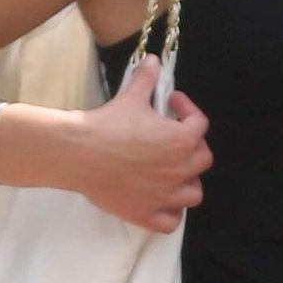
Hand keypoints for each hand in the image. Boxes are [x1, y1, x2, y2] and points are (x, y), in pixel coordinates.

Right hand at [76, 53, 213, 232]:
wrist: (80, 153)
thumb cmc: (108, 124)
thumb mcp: (131, 97)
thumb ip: (146, 79)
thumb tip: (153, 60)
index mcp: (181, 141)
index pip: (199, 124)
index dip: (188, 109)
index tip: (172, 103)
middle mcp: (179, 170)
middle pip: (202, 160)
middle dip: (193, 147)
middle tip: (175, 138)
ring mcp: (164, 195)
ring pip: (192, 194)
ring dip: (187, 183)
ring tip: (174, 173)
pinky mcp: (146, 213)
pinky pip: (170, 222)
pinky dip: (171, 214)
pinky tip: (162, 203)